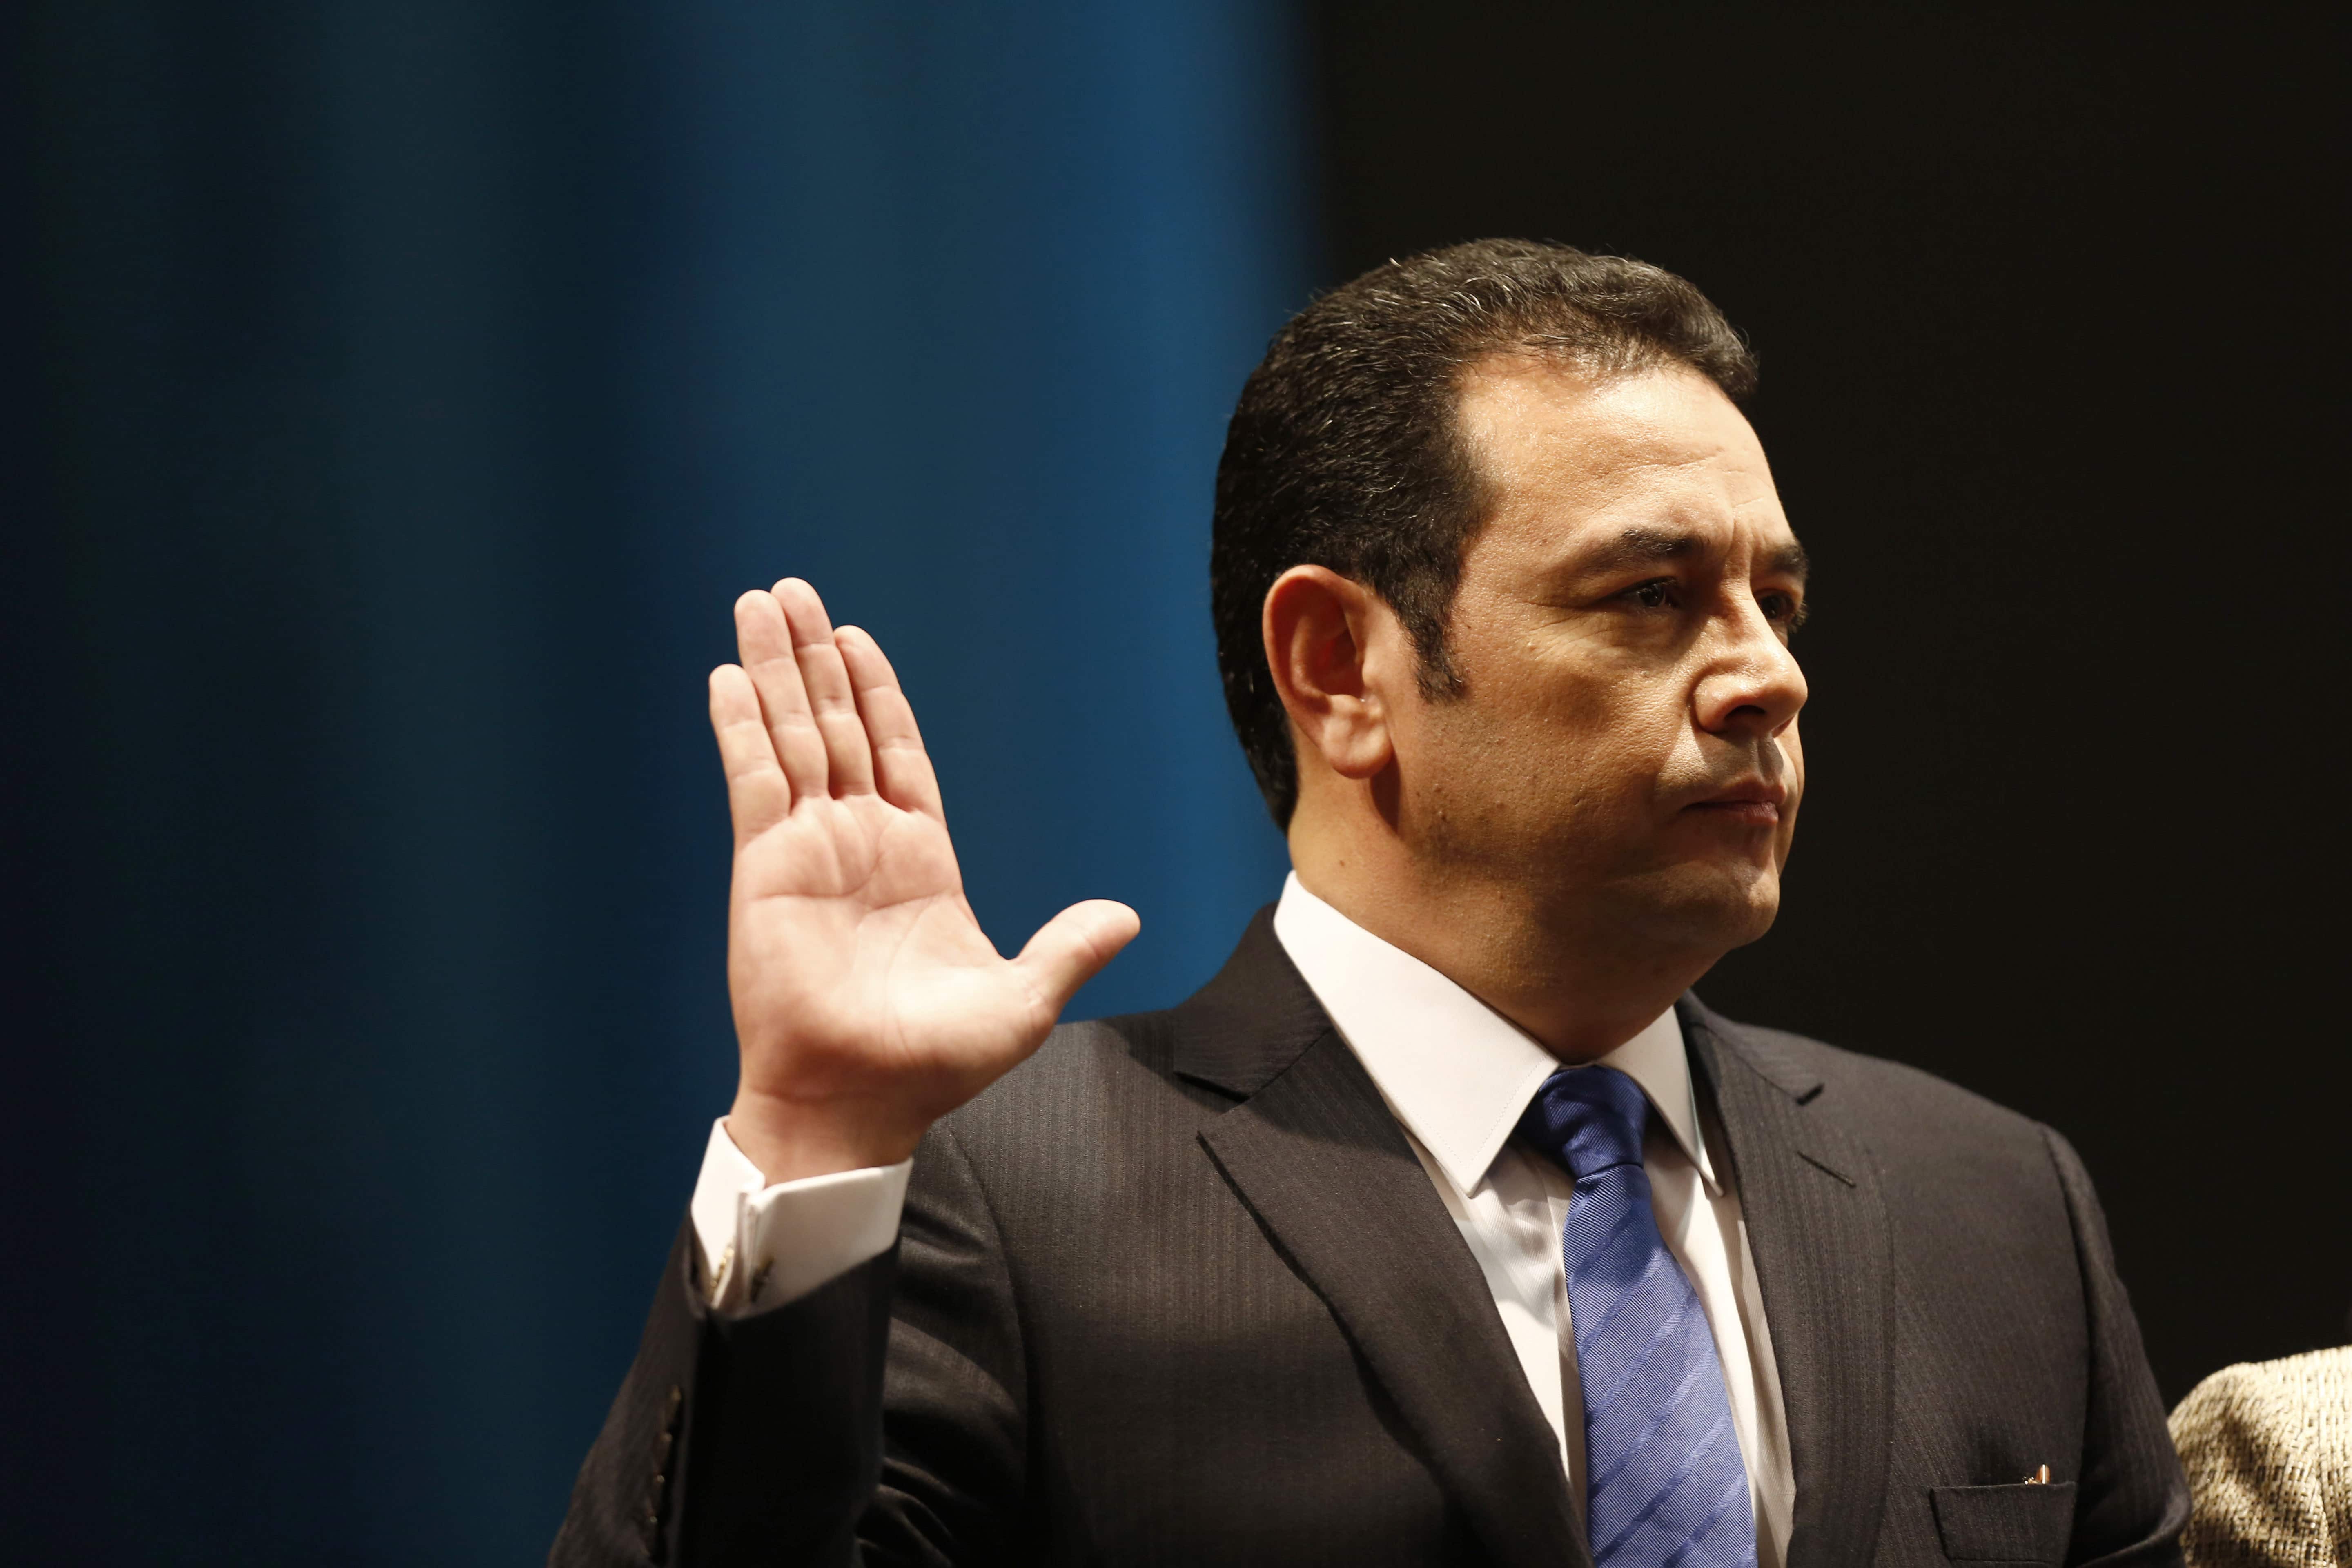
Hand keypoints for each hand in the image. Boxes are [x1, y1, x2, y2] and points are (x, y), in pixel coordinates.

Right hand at [708, 579, 1139, 1181]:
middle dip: (817, 659)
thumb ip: (1067, 949)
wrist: (857, 1103)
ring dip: (775, 671)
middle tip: (797, 594)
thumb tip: (1125, 917)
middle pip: (839, 725)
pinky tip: (728, 678)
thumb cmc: (931, 1067)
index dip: (878, 693)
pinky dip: (741, 726)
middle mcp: (860, 841)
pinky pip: (752, 779)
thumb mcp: (1022, 1003)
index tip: (856, 639)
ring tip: (761, 604)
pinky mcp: (765, 865)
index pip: (898, 752)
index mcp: (919, 858)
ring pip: (793, 736)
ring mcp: (809, 848)